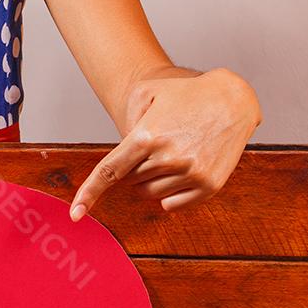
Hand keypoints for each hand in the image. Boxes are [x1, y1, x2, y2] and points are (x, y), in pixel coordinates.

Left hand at [69, 67, 262, 221]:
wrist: (233, 98)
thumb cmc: (186, 94)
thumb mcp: (147, 93)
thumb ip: (126, 121)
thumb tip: (122, 161)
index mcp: (147, 136)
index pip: (109, 173)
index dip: (89, 194)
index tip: (75, 214)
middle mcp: (168, 158)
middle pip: (131, 181)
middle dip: (135, 167)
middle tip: (155, 145)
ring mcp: (190, 173)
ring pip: (151, 194)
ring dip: (153, 179)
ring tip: (172, 153)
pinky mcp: (209, 185)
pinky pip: (173, 205)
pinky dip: (169, 195)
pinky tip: (181, 171)